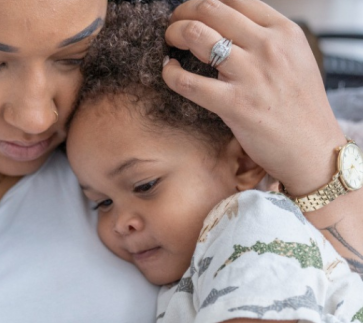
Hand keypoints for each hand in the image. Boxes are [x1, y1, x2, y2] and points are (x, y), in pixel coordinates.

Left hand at [163, 0, 344, 195]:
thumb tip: (232, 32)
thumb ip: (268, 41)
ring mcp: (250, 75)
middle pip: (211, 10)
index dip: (205, 3)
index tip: (193, 13)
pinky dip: (171, 73)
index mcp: (284, 32)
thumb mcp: (296, 61)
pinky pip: (190, 82)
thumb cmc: (302, 109)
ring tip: (169, 43)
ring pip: (196, 35)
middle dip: (183, 13)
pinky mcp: (234, 105)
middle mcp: (267, 47)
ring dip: (174, 33)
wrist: (312, 149)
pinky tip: (169, 70)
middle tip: (174, 26)